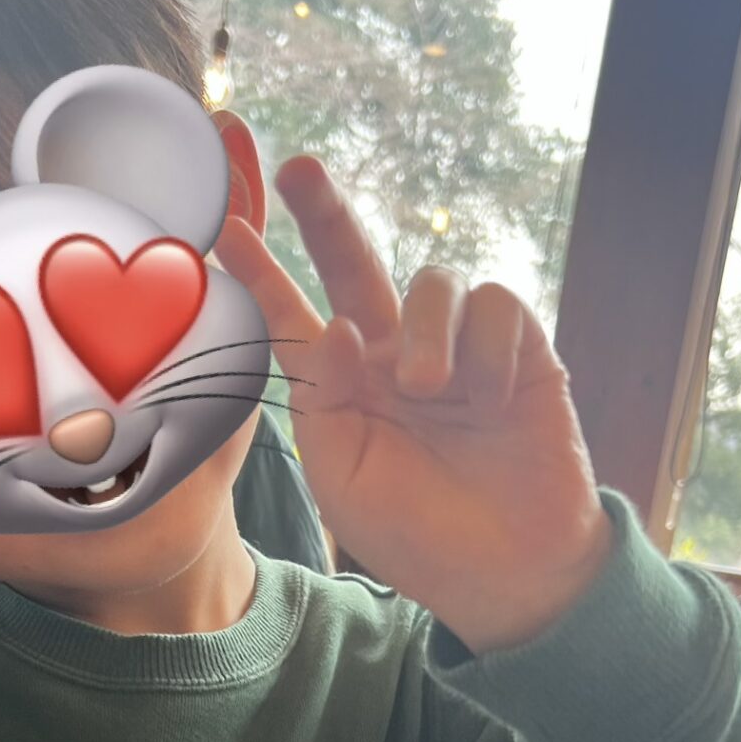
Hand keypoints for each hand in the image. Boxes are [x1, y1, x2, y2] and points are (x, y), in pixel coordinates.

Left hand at [217, 158, 613, 653]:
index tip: (221, 226)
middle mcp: (395, 356)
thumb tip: (336, 323)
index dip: (260, 273)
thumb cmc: (418, 535)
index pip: (293, 317)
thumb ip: (326, 399)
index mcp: (344, 389)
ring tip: (428, 390)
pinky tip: (493, 397)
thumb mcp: (345, 477)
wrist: (508, 573)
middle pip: (356, 263)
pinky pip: (497, 305)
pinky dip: (490, 346)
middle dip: (326, 214)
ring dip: (428, 329)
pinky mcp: (519, 351)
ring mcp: (457, 350)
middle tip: (297, 168)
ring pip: (433, 282)